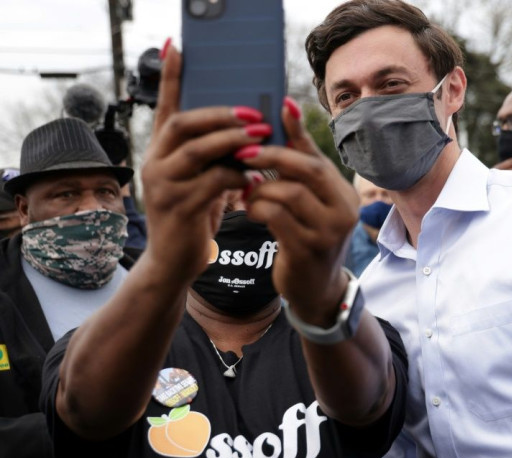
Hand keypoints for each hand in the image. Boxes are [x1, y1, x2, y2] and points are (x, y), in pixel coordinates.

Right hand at [140, 44, 262, 281]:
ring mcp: (163, 185)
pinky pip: (212, 182)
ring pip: (198, 151)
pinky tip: (254, 180)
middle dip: (221, 115)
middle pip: (183, 124)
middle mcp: (154, 163)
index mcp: (160, 152)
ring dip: (233, 142)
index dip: (171, 77)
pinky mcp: (178, 208)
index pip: (164, 107)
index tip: (176, 46)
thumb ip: (212, 158)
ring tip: (261, 138)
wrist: (173, 262)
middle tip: (254, 114)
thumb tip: (247, 130)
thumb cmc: (192, 216)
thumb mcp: (199, 181)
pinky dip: (238, 177)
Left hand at [240, 98, 359, 326]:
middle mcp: (344, 211)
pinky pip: (277, 218)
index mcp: (344, 194)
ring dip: (261, 188)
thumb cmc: (308, 238)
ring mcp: (328, 232)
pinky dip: (258, 208)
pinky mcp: (308, 251)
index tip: (280, 105)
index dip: (298, 131)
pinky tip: (250, 210)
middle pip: (309, 170)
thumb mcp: (311, 203)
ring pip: (290, 193)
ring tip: (246, 191)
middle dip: (272, 156)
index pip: (318, 156)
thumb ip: (300, 167)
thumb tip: (287, 112)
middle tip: (242, 152)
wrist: (317, 290)